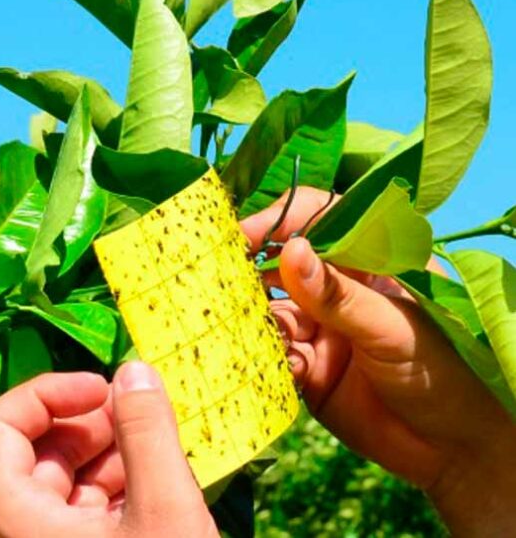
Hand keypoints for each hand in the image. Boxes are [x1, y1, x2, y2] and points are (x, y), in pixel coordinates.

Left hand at [0, 362, 216, 536]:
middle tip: (142, 412)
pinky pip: (81, 517)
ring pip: (63, 484)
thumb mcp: (165, 510)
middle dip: (90, 423)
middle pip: (35, 450)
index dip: (47, 394)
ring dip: (109, 456)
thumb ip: (147, 434)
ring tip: (158, 448)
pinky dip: (115, 493)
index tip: (101, 388)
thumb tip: (135, 370)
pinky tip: (157, 486)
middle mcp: (16, 529)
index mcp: (14, 513)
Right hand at [242, 189, 515, 533]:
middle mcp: (340, 290)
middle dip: (251, 268)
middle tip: (216, 276)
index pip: (322, 219)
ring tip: (236, 325)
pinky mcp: (306, 369)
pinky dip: (261, 357)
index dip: (282, 220)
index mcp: (371, 264)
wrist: (454, 451)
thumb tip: (293, 250)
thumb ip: (338, 294)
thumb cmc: (444, 374)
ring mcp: (321, 329)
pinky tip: (263, 364)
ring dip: (253, 318)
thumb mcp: (392, 328)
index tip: (244, 234)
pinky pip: (271, 355)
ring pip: (271, 311)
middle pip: (284, 262)